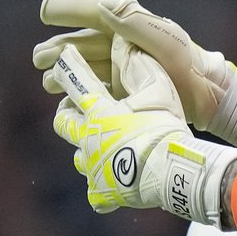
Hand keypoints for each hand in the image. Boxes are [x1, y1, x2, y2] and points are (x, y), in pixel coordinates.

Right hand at [34, 0, 236, 152]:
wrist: (213, 100)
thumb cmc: (192, 68)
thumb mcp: (166, 43)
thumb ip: (134, 23)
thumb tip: (102, 6)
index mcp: (130, 24)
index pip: (91, 8)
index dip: (66, 6)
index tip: (44, 11)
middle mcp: (125, 43)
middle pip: (83, 43)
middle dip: (59, 50)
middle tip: (38, 62)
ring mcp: (127, 67)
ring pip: (88, 68)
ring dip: (67, 75)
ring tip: (49, 85)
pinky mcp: (131, 90)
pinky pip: (101, 89)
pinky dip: (84, 95)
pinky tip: (72, 105)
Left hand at [49, 43, 187, 212]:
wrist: (174, 172)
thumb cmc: (166, 126)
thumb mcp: (158, 86)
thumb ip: (137, 63)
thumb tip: (122, 42)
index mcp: (98, 111)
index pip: (75, 80)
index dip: (69, 66)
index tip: (66, 58)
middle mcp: (87, 138)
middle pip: (62, 121)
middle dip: (68, 112)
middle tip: (80, 109)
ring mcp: (93, 168)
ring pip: (78, 156)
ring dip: (87, 149)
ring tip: (103, 147)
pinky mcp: (102, 193)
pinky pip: (96, 192)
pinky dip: (103, 186)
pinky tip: (115, 184)